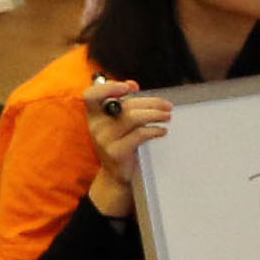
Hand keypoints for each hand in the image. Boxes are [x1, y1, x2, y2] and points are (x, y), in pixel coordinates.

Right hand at [80, 76, 169, 214]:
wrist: (116, 174)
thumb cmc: (121, 143)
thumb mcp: (116, 122)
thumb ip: (123, 104)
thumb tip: (133, 85)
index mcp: (94, 115)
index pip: (92, 95)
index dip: (109, 87)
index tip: (131, 87)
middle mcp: (96, 126)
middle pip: (124, 105)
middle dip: (150, 102)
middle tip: (167, 105)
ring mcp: (104, 140)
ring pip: (133, 118)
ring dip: (155, 114)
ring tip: (167, 116)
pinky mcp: (116, 152)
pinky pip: (139, 135)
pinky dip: (154, 131)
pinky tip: (162, 131)